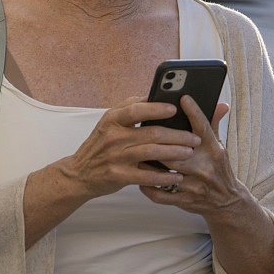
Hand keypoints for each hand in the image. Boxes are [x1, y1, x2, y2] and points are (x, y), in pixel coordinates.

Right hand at [67, 96, 201, 198]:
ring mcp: (115, 157)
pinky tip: (176, 176)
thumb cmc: (101, 144)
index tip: (175, 108)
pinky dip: (164, 176)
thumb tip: (156, 97)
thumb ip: (130, 109)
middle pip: (152, 133)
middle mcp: (113, 136)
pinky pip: (146, 176)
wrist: (79, 173)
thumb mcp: (109, 122)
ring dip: (175, 153)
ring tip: (190, 152)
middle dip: (178, 135)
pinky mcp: (118, 175)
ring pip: (152, 152)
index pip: (137, 109)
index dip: (157, 108)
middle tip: (195, 137)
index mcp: (112, 119)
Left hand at [139, 95, 242, 220]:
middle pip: (177, 151)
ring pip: (165, 173)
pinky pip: (161, 195)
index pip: (203, 128)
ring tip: (134, 153)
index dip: (194, 112)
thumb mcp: (218, 146)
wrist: (227, 202)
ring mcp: (195, 186)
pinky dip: (147, 187)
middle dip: (159, 142)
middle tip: (143, 130)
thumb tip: (220, 102)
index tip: (183, 97)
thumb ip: (213, 124)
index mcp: (214, 150)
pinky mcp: (185, 201)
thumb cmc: (218, 168)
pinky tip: (140, 178)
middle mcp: (205, 168)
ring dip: (148, 164)